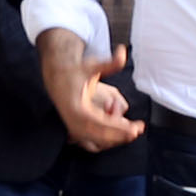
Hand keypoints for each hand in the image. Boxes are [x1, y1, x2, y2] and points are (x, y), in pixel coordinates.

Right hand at [42, 36, 145, 151]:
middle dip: (121, 135)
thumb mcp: (92, 66)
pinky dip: (107, 141)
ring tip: (132, 129)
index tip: (134, 128)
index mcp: (77, 108)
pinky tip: (119, 134)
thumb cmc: (76, 72)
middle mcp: (74, 121)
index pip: (100, 123)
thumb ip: (109, 63)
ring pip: (97, 142)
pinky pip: (92, 143)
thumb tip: (122, 52)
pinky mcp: (75, 131)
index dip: (118, 128)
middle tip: (138, 129)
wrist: (57, 77)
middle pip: (100, 136)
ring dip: (116, 139)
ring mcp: (73, 128)